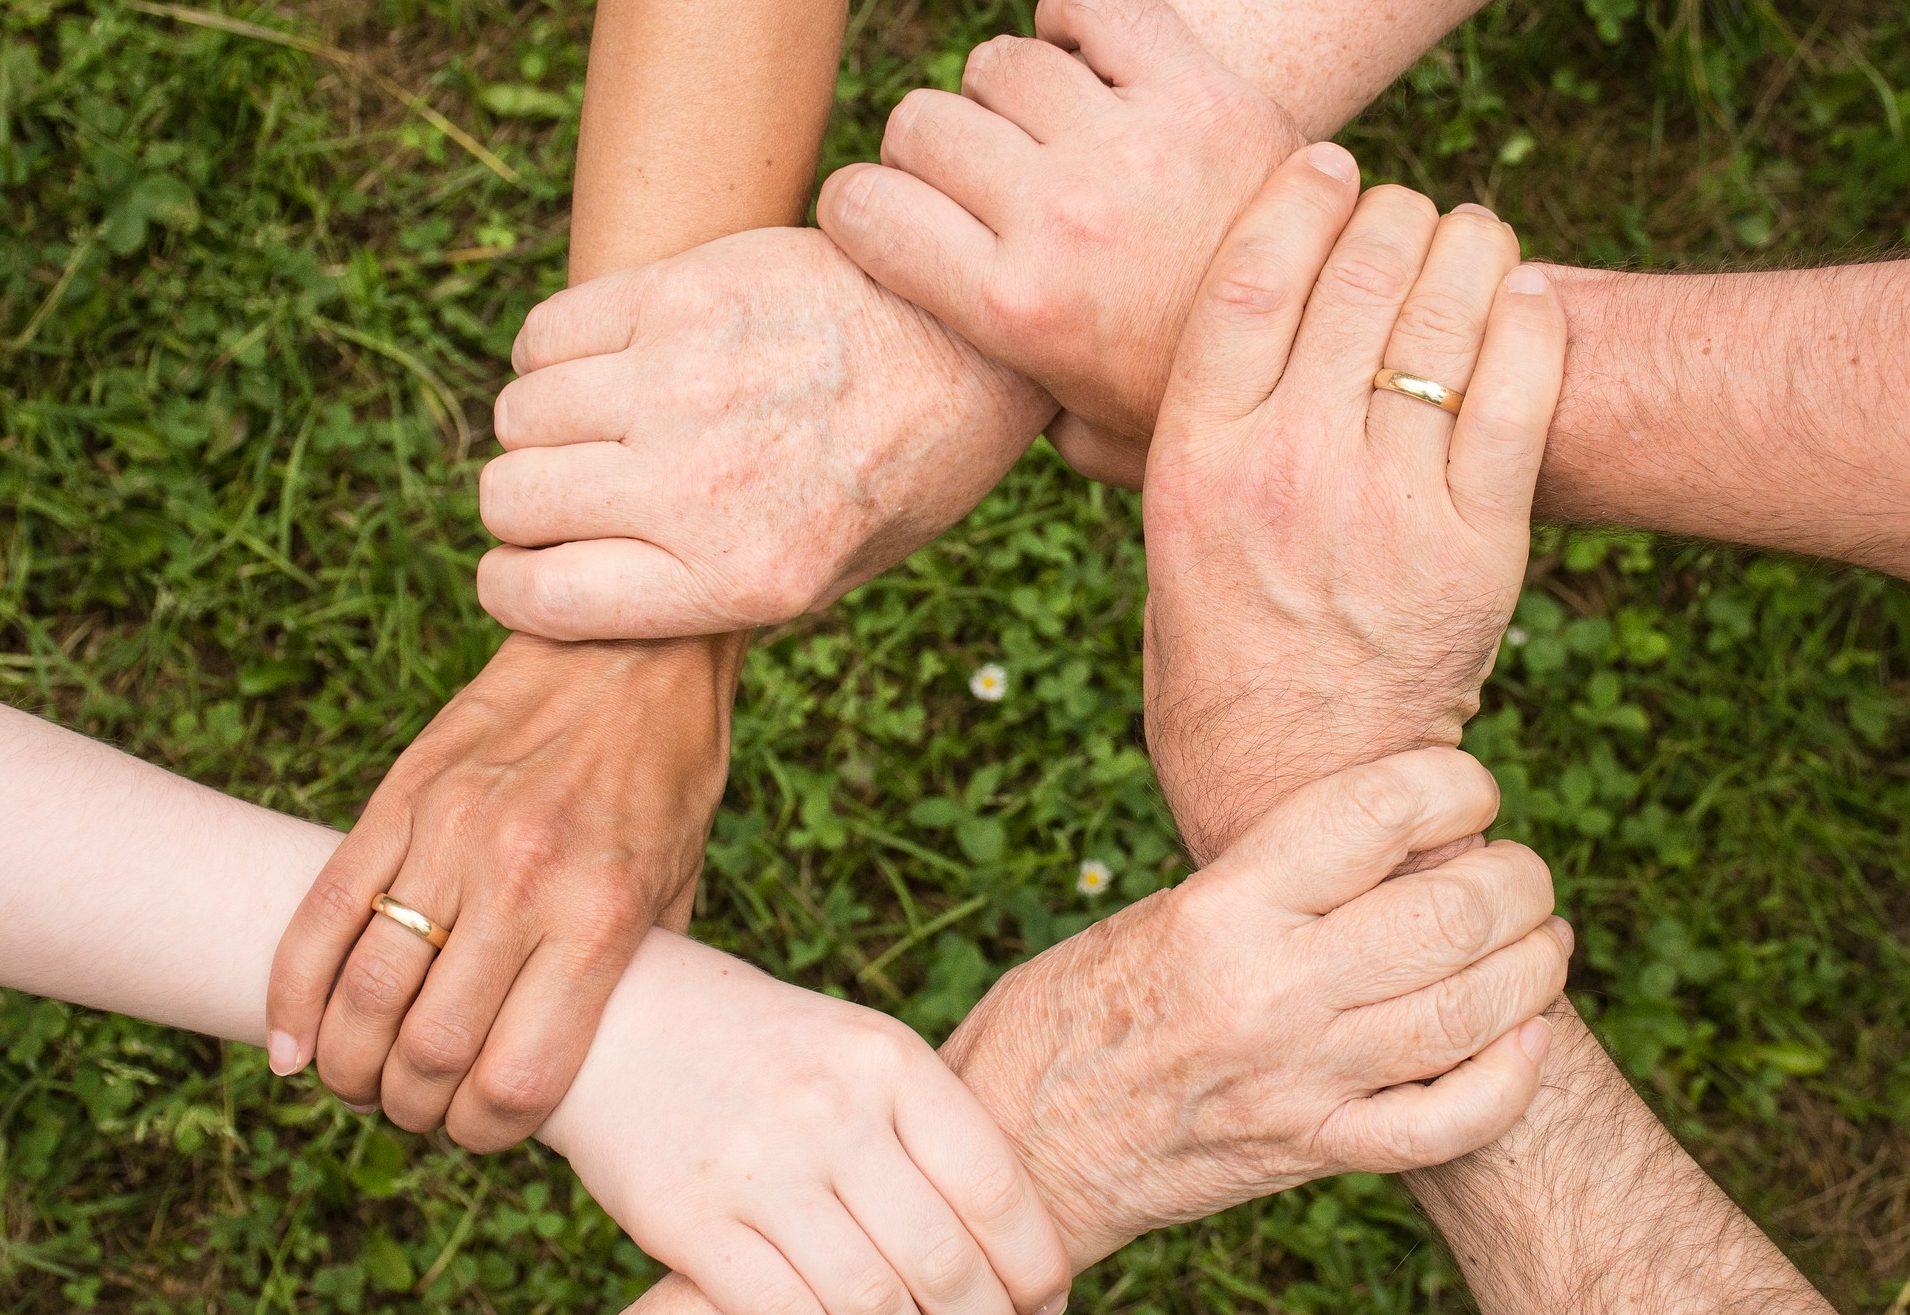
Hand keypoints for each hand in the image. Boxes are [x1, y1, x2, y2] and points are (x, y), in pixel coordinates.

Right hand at [265, 633, 735, 1150]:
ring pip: (363, 992)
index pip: (516, 1077)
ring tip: (360, 1079)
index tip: (483, 1131)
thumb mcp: (680, 882)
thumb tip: (587, 1061)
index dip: (487, 1133)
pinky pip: (323, 912)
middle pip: (428, 1051)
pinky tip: (293, 1042)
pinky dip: (292, 993)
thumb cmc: (669, 773)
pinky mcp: (401, 797)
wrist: (633, 644)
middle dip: (412, 1108)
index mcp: (600, 915)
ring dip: (348, 1064)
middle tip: (417, 1110)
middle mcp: (521, 881)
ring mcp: (451, 835)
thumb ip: (631, 973)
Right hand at [475, 227, 1055, 639]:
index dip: (513, 587)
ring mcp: (686, 383)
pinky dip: (552, 355)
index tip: (525, 570)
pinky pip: (545, 334)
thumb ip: (707, 595)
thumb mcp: (828, 577)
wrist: (973, 345)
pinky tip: (608, 363)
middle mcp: (702, 487)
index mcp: (742, 579)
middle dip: (524, 507)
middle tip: (572, 492)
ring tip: (599, 424)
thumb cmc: (901, 472)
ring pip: (519, 414)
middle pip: (512, 500)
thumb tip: (581, 594)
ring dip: (541, 427)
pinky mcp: (683, 293)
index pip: (540, 598)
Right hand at [542, 933, 1071, 1314]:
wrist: (615, 1018)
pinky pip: (784, 1314)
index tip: (1045, 1303)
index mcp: (887, 1059)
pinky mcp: (689, 1221)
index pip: (995, 1188)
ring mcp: (759, 1167)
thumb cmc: (762, 1047)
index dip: (1036, 1267)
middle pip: (943, 1260)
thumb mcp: (856, 1051)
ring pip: (872, 1302)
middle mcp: (831, 1110)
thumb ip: (925, 1127)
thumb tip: (1010, 1239)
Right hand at [817, 0, 1300, 486]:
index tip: (886, 220)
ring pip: (999, 64)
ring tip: (1043, 136)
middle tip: (975, 185)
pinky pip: (1095, 6)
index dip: (859, 208)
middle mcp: (1060, 218)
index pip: (862, 207)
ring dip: (1007, 96)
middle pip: (922, 124)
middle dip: (929, 154)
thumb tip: (954, 386)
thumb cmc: (1192, 402)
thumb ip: (1008, 404)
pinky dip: (1077, 20)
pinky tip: (1087, 62)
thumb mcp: (1085, 437)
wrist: (1334, 355)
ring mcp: (1131, 147)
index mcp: (1014, 309)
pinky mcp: (1200, 93)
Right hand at [947, 750, 1566, 1263]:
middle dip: (1518, 879)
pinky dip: (1510, 1078)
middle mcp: (1269, 990)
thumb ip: (1267, 884)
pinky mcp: (1313, 1152)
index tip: (1469, 786)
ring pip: (1474, 1012)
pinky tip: (1525, 1040)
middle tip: (1520, 871)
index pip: (1377, 813)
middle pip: (1452, 912)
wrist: (1018, 1144)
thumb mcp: (1157, 914)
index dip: (1454, 783)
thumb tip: (1386, 844)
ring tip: (1541, 939)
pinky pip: (1449, 1122)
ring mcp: (1300, 1080)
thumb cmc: (1072, 1010)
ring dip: (1535, 966)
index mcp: (1220, 909)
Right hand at [1139, 150, 1566, 861]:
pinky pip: (1521, 392)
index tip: (1326, 166)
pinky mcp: (1477, 547)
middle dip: (1390, 215)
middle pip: (1355, 275)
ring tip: (1469, 238)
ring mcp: (1387, 506)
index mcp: (1194, 464)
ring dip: (1467, 248)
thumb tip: (1170, 356)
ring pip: (1444, 316)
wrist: (1299, 792)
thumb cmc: (1217, 670)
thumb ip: (1172, 451)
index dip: (1296, 197)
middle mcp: (1286, 470)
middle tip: (1404, 213)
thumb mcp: (1161, 551)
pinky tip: (1523, 298)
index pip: (1248, 278)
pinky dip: (1530, 322)